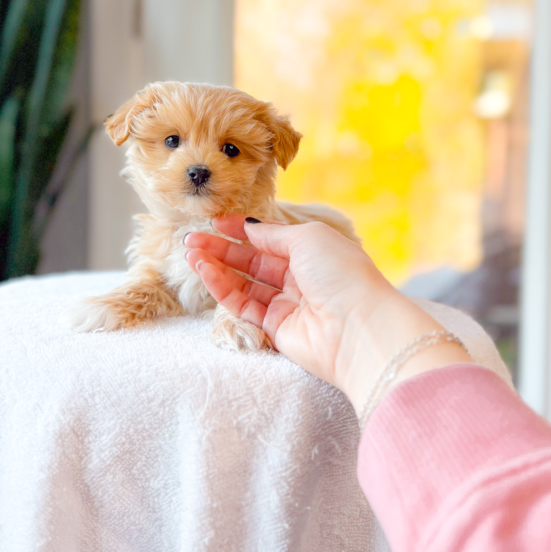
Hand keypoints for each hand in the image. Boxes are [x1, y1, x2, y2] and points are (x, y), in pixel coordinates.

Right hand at [184, 216, 470, 412]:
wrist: (359, 330)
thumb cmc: (341, 274)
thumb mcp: (308, 239)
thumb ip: (273, 234)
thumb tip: (249, 227)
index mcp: (313, 251)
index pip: (271, 238)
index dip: (242, 230)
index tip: (215, 222)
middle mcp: (300, 277)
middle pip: (253, 260)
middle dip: (222, 249)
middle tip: (192, 239)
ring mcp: (288, 304)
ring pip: (244, 284)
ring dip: (216, 268)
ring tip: (191, 254)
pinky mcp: (276, 329)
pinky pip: (244, 306)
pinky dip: (223, 289)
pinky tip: (206, 272)